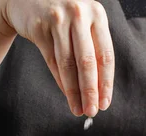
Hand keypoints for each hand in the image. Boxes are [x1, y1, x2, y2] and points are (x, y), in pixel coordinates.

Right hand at [3, 0, 114, 116]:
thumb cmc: (63, 15)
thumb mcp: (83, 22)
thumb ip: (93, 47)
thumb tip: (100, 88)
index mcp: (97, 14)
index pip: (105, 55)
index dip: (106, 82)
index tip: (105, 103)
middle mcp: (79, 14)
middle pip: (87, 62)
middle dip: (90, 91)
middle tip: (92, 111)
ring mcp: (58, 20)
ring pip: (68, 64)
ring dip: (74, 91)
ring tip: (78, 109)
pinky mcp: (39, 27)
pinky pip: (52, 61)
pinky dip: (60, 81)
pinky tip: (67, 95)